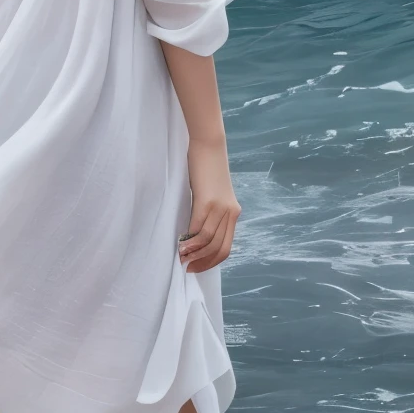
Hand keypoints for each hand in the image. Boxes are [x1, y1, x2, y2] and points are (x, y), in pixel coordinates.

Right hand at [179, 138, 239, 271]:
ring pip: (209, 241)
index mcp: (233, 213)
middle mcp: (230, 213)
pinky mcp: (208, 201)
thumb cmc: (206, 168)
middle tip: (186, 266)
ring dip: (194, 253)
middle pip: (219, 248)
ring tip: (180, 257)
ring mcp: (220, 207)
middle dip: (202, 262)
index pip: (226, 247)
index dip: (211, 261)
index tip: (195, 267)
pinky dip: (189, 239)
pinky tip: (180, 244)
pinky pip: (199, 227)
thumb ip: (210, 212)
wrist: (208, 146)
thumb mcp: (212, 194)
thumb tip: (196, 233)